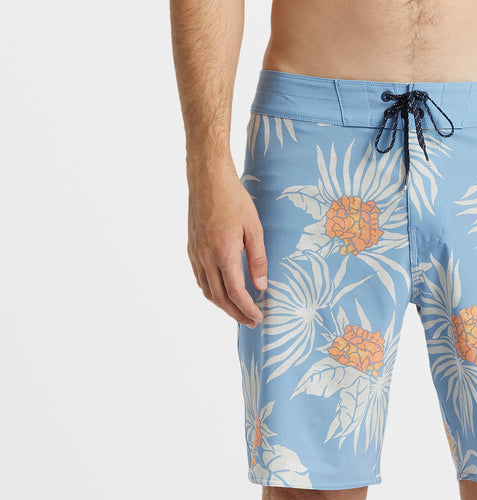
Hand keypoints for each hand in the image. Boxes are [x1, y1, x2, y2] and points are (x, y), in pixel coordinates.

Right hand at [187, 163, 267, 328]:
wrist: (207, 178)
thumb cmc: (234, 199)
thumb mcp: (254, 228)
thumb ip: (258, 259)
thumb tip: (261, 286)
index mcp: (224, 253)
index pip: (236, 293)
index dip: (248, 309)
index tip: (258, 317)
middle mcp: (206, 257)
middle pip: (220, 298)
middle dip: (236, 313)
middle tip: (251, 321)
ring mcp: (196, 254)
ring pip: (207, 291)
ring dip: (223, 305)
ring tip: (238, 311)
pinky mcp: (191, 248)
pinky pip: (200, 278)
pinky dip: (211, 291)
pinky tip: (222, 292)